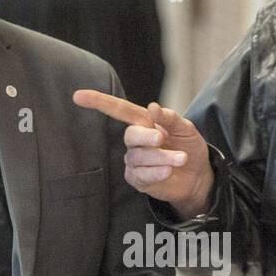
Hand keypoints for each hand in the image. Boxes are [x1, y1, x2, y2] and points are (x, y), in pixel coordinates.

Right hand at [73, 89, 213, 218]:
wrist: (198, 176)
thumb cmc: (189, 147)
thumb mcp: (186, 128)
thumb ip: (170, 118)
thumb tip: (153, 107)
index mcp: (144, 122)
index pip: (118, 109)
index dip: (99, 102)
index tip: (78, 96)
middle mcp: (136, 141)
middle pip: (130, 135)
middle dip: (145, 137)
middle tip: (161, 138)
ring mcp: (135, 160)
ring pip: (139, 157)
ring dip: (162, 157)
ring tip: (181, 159)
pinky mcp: (138, 179)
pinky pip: (141, 174)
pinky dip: (156, 172)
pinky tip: (168, 171)